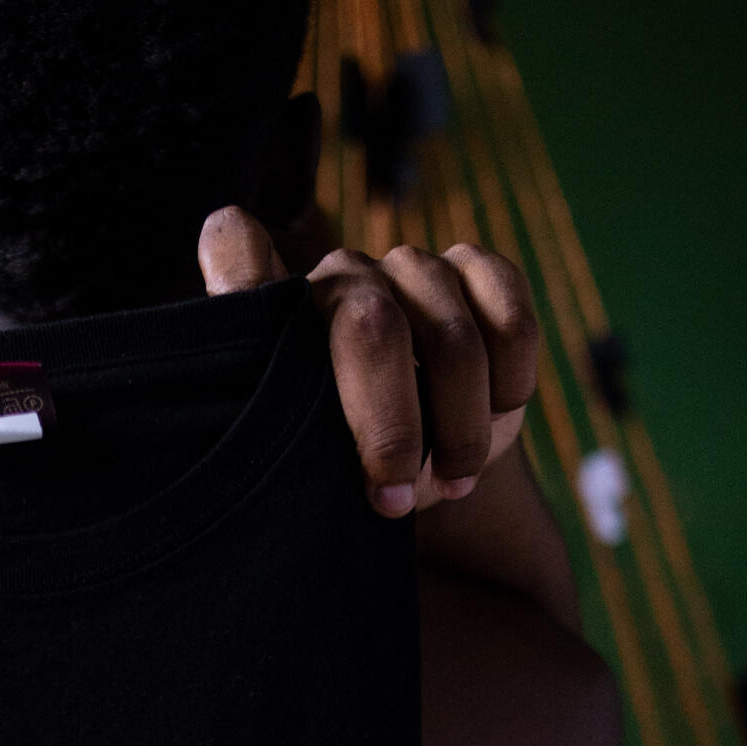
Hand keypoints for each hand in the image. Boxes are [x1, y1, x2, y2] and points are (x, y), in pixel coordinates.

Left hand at [197, 207, 536, 518]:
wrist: (420, 460)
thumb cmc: (345, 463)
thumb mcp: (301, 463)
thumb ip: (276, 434)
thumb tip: (263, 441)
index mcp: (277, 311)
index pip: (233, 249)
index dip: (237, 266)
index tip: (245, 321)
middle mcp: (342, 274)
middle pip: (373, 328)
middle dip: (392, 428)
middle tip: (394, 496)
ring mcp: (413, 267)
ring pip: (454, 340)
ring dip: (461, 429)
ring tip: (452, 481)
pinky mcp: (478, 272)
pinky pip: (512, 322)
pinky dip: (511, 385)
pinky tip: (498, 418)